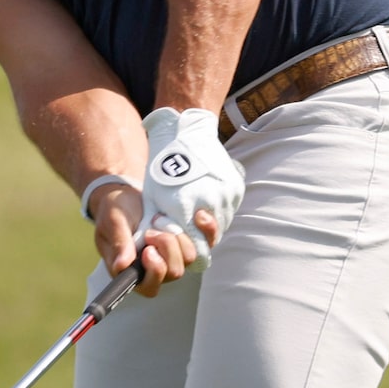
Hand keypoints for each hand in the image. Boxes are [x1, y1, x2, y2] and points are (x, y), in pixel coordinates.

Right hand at [91, 182, 217, 298]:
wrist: (129, 194)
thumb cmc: (116, 210)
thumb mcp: (112, 221)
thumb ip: (118, 242)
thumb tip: (121, 266)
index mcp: (133, 271)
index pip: (149, 286)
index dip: (155, 272)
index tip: (148, 250)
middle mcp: (156, 268)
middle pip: (174, 272)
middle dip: (166, 247)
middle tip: (151, 230)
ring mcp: (175, 256)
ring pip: (190, 257)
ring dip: (178, 237)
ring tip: (160, 220)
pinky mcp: (188, 241)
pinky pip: (207, 242)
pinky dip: (206, 229)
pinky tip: (198, 215)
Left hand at [142, 107, 244, 265]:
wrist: (184, 135)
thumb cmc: (161, 170)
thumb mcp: (152, 200)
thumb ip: (155, 228)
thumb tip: (154, 250)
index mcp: (186, 209)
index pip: (198, 252)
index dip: (190, 252)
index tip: (181, 244)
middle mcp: (210, 204)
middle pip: (211, 241)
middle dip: (199, 238)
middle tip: (186, 222)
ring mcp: (226, 195)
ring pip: (222, 226)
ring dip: (210, 225)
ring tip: (195, 208)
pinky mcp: (235, 188)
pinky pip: (229, 210)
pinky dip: (218, 210)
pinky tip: (205, 198)